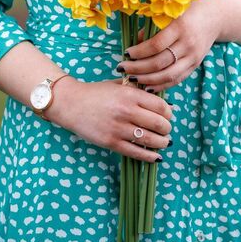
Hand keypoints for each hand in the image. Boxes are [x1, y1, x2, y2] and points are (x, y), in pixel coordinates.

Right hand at [45, 77, 172, 162]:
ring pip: (150, 140)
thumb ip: (138, 90)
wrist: (71, 103)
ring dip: (162, 143)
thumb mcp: (118, 84)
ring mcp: (118, 128)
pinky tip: (156, 157)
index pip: (160, 106)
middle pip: (159, 124)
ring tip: (164, 142)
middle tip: (167, 129)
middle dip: (167, 129)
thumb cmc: (96, 93)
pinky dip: (149, 156)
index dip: (169, 113)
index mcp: (130, 94)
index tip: (168, 115)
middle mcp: (126, 111)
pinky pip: (136, 152)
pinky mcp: (111, 142)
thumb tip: (163, 103)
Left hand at [117, 0, 220, 92]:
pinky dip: (161, 85)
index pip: (156, 45)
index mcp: (180, 26)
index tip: (126, 53)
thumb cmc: (189, 9)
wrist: (215, 16)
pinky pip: (177, 79)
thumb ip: (154, 26)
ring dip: (147, 80)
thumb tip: (136, 43)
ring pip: (168, 75)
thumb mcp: (171, 12)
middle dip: (138, 68)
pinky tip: (148, 86)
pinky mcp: (196, 65)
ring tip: (132, 79)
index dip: (139, 52)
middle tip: (122, 68)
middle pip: (160, 63)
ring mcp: (193, 56)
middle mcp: (188, 43)